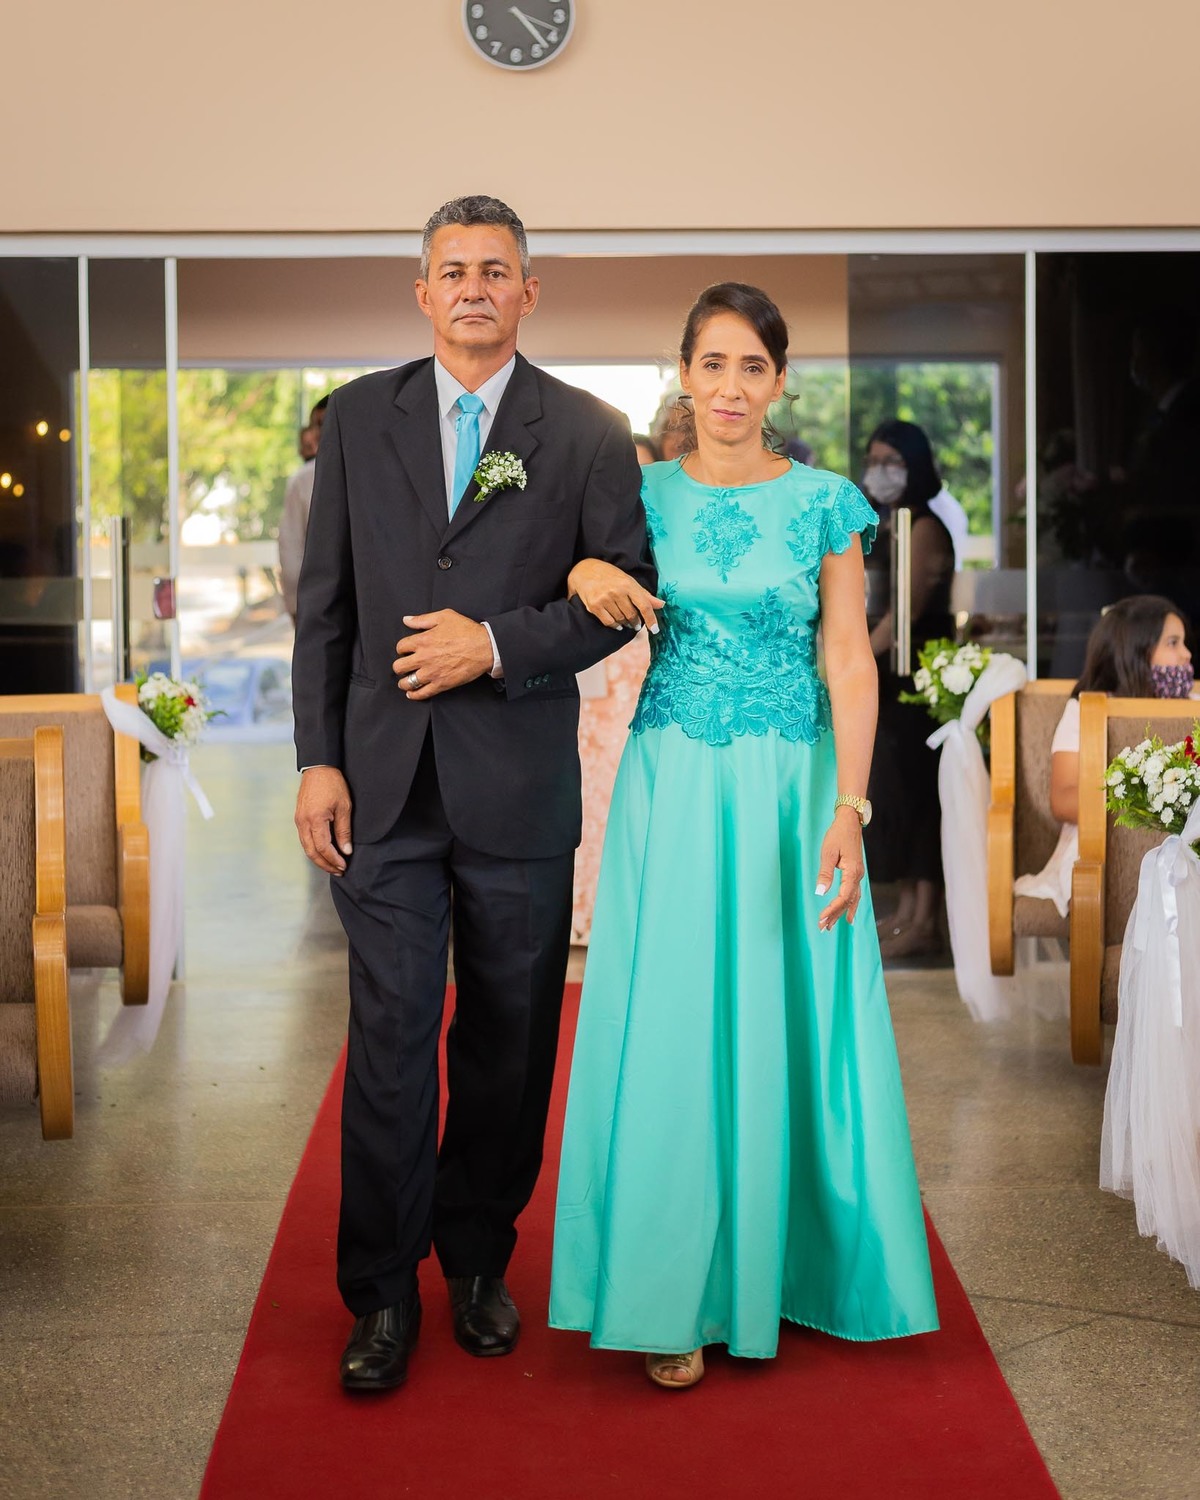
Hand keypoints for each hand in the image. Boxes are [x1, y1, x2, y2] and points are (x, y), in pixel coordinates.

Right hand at [295, 766, 352, 874]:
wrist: (319, 767)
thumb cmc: (333, 784)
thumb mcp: (344, 807)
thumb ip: (344, 831)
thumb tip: (346, 850)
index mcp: (315, 819)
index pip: (323, 847)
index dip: (333, 859)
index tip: (344, 866)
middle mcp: (303, 822)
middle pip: (311, 852)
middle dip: (325, 864)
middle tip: (339, 870)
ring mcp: (299, 820)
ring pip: (306, 847)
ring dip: (319, 858)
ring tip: (332, 864)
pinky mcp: (299, 817)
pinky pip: (304, 839)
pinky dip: (314, 849)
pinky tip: (323, 852)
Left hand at [393, 610, 493, 698]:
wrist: (484, 647)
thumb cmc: (466, 631)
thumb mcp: (444, 617)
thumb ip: (422, 619)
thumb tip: (407, 620)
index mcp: (422, 640)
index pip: (400, 647)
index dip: (401, 649)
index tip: (405, 651)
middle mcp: (423, 658)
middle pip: (399, 666)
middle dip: (400, 666)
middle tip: (404, 666)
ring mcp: (431, 673)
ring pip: (407, 682)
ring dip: (404, 682)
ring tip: (405, 682)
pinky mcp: (441, 684)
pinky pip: (422, 693)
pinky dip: (414, 695)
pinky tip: (411, 694)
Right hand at [567, 559, 663, 631]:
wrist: (584, 570)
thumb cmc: (610, 576)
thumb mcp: (628, 581)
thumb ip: (645, 595)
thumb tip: (662, 604)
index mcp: (628, 584)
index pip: (644, 605)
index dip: (651, 619)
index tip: (655, 630)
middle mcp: (617, 591)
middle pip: (632, 615)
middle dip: (636, 622)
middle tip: (636, 624)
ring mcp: (604, 599)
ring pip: (621, 619)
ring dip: (626, 624)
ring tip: (627, 623)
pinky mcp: (594, 605)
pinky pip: (608, 622)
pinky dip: (615, 625)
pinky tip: (617, 625)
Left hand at [815, 806, 864, 930]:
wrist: (850, 822)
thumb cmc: (837, 835)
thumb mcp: (828, 853)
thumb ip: (825, 873)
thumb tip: (820, 892)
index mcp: (852, 872)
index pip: (843, 897)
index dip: (832, 909)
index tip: (821, 919)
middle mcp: (858, 876)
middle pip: (848, 902)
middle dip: (835, 915)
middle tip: (823, 928)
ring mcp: (858, 875)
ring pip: (852, 899)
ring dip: (842, 913)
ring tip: (832, 926)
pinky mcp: (855, 873)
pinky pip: (855, 894)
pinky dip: (851, 906)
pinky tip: (849, 915)